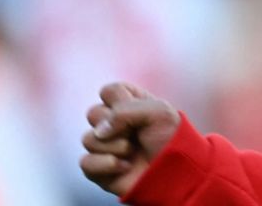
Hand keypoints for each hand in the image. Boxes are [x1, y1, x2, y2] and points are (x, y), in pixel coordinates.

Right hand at [80, 82, 181, 197]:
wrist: (175, 170)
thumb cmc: (170, 138)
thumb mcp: (158, 112)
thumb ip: (125, 111)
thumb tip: (99, 131)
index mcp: (128, 104)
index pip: (109, 91)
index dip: (122, 100)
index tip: (140, 111)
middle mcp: (113, 123)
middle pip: (93, 113)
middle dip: (118, 125)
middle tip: (136, 134)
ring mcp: (104, 145)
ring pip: (88, 139)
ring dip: (116, 147)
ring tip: (134, 152)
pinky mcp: (99, 168)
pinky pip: (85, 163)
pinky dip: (106, 165)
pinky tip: (125, 167)